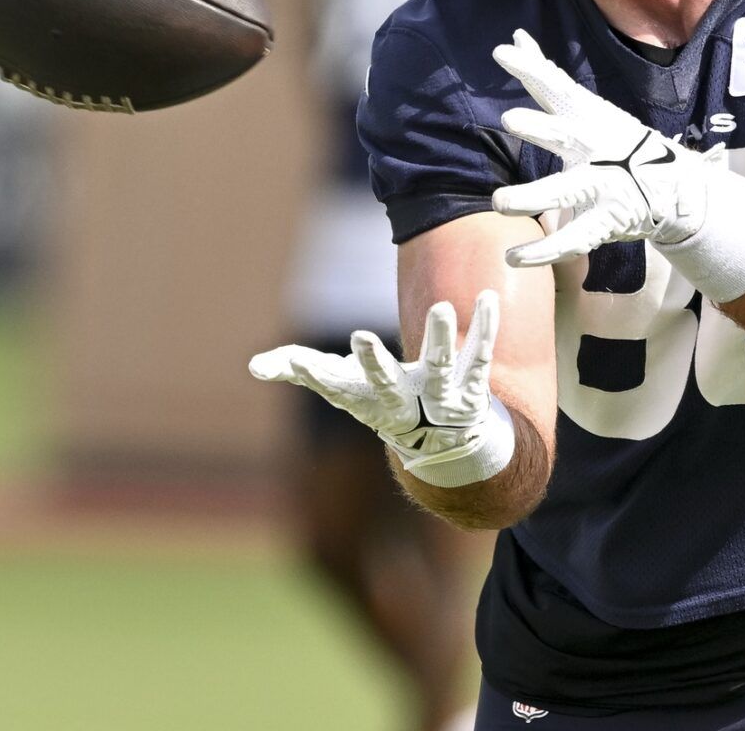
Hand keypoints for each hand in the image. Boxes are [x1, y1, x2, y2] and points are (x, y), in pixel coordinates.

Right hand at [250, 291, 513, 487]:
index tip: (296, 359)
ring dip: (440, 340)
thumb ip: (300, 371)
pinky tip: (489, 299)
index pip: (338, 385)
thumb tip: (256, 366)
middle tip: (359, 338)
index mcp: (367, 398)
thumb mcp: (342, 389)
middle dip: (373, 364)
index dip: (317, 373)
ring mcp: (439, 397)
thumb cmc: (383, 403)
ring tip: (442, 308)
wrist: (444, 445)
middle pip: (386, 383)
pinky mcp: (472, 388)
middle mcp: (402, 400)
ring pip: (440, 368)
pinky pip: (480, 356)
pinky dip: (485, 329)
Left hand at [489, 29, 744, 300]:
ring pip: (566, 191)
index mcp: (589, 117)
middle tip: (511, 119)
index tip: (504, 52)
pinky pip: (571, 238)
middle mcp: (595, 147)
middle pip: (565, 135)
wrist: (677, 189)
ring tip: (501, 203)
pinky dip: (542, 250)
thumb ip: (545, 76)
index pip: (557, 88)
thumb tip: (516, 38)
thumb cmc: (616, 139)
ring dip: (534, 197)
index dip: (532, 69)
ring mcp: (603, 185)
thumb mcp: (584, 105)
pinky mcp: (605, 220)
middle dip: (541, 128)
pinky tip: (515, 256)